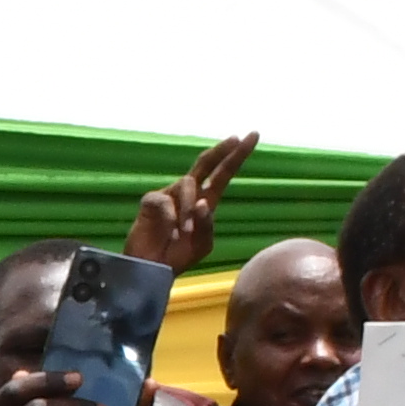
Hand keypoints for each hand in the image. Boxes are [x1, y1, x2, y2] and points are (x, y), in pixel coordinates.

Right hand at [126, 133, 254, 271]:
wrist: (154, 270)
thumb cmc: (178, 256)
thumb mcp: (202, 244)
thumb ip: (207, 224)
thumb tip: (202, 202)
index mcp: (205, 200)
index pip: (223, 173)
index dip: (237, 155)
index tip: (252, 135)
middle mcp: (189, 192)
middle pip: (206, 163)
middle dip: (222, 150)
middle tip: (235, 139)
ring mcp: (170, 194)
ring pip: (187, 184)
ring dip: (189, 209)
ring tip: (185, 232)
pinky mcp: (152, 200)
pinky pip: (166, 200)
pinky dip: (172, 217)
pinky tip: (171, 231)